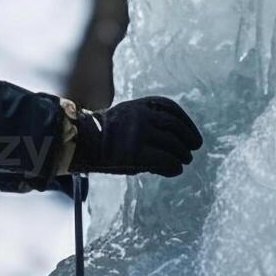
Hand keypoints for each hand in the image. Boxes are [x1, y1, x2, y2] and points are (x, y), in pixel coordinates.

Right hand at [71, 96, 202, 176]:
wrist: (81, 144)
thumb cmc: (105, 136)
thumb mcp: (126, 119)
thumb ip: (148, 123)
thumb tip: (176, 142)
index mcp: (138, 105)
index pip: (170, 108)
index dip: (186, 122)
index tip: (192, 134)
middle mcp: (141, 116)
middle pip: (174, 126)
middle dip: (189, 137)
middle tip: (194, 148)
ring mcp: (138, 134)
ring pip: (173, 144)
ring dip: (183, 154)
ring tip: (185, 160)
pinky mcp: (136, 153)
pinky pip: (165, 160)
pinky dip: (174, 167)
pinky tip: (175, 170)